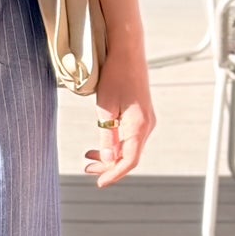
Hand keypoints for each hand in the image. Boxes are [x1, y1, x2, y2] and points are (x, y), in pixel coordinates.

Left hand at [84, 48, 154, 187]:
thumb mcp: (105, 108)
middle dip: (109, 166)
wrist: (128, 52)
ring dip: (111, 155)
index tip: (99, 183)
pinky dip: (116, 144)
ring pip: (130, 147)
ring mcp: (146, 121)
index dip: (114, 174)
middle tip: (87, 169)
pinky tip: (101, 144)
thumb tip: (108, 160)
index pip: (129, 161)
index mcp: (139, 126)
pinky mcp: (142, 115)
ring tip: (89, 158)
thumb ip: (107, 136)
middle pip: (130, 156)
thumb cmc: (115, 77)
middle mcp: (147, 126)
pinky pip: (130, 137)